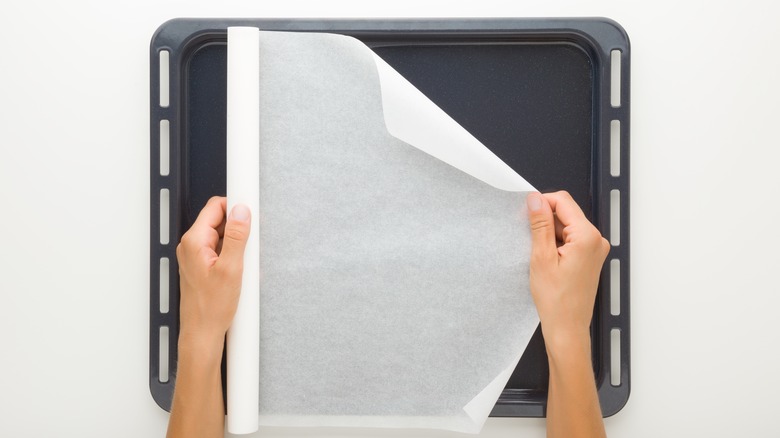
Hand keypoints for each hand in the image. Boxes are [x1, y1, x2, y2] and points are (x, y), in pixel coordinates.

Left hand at [168, 196, 250, 437]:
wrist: (203, 333)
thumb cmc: (212, 308)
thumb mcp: (232, 269)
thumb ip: (236, 237)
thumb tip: (242, 211)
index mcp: (194, 242)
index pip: (215, 207)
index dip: (235, 205)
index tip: (250, 204)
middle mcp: (191, 246)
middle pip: (218, 220)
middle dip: (238, 226)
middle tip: (251, 242)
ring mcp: (195, 256)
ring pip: (220, 235)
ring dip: (236, 242)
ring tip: (245, 262)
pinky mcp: (201, 266)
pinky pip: (219, 249)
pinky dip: (232, 254)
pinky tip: (241, 270)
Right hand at [526, 191, 609, 352]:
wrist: (567, 327)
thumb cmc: (557, 301)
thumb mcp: (541, 257)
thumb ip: (539, 224)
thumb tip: (535, 200)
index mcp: (588, 237)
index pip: (563, 202)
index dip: (542, 202)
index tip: (527, 211)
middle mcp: (596, 241)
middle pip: (566, 213)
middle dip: (546, 220)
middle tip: (529, 238)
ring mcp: (595, 250)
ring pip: (567, 226)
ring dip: (550, 233)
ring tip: (540, 255)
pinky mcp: (590, 258)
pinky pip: (571, 239)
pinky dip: (556, 243)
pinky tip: (547, 259)